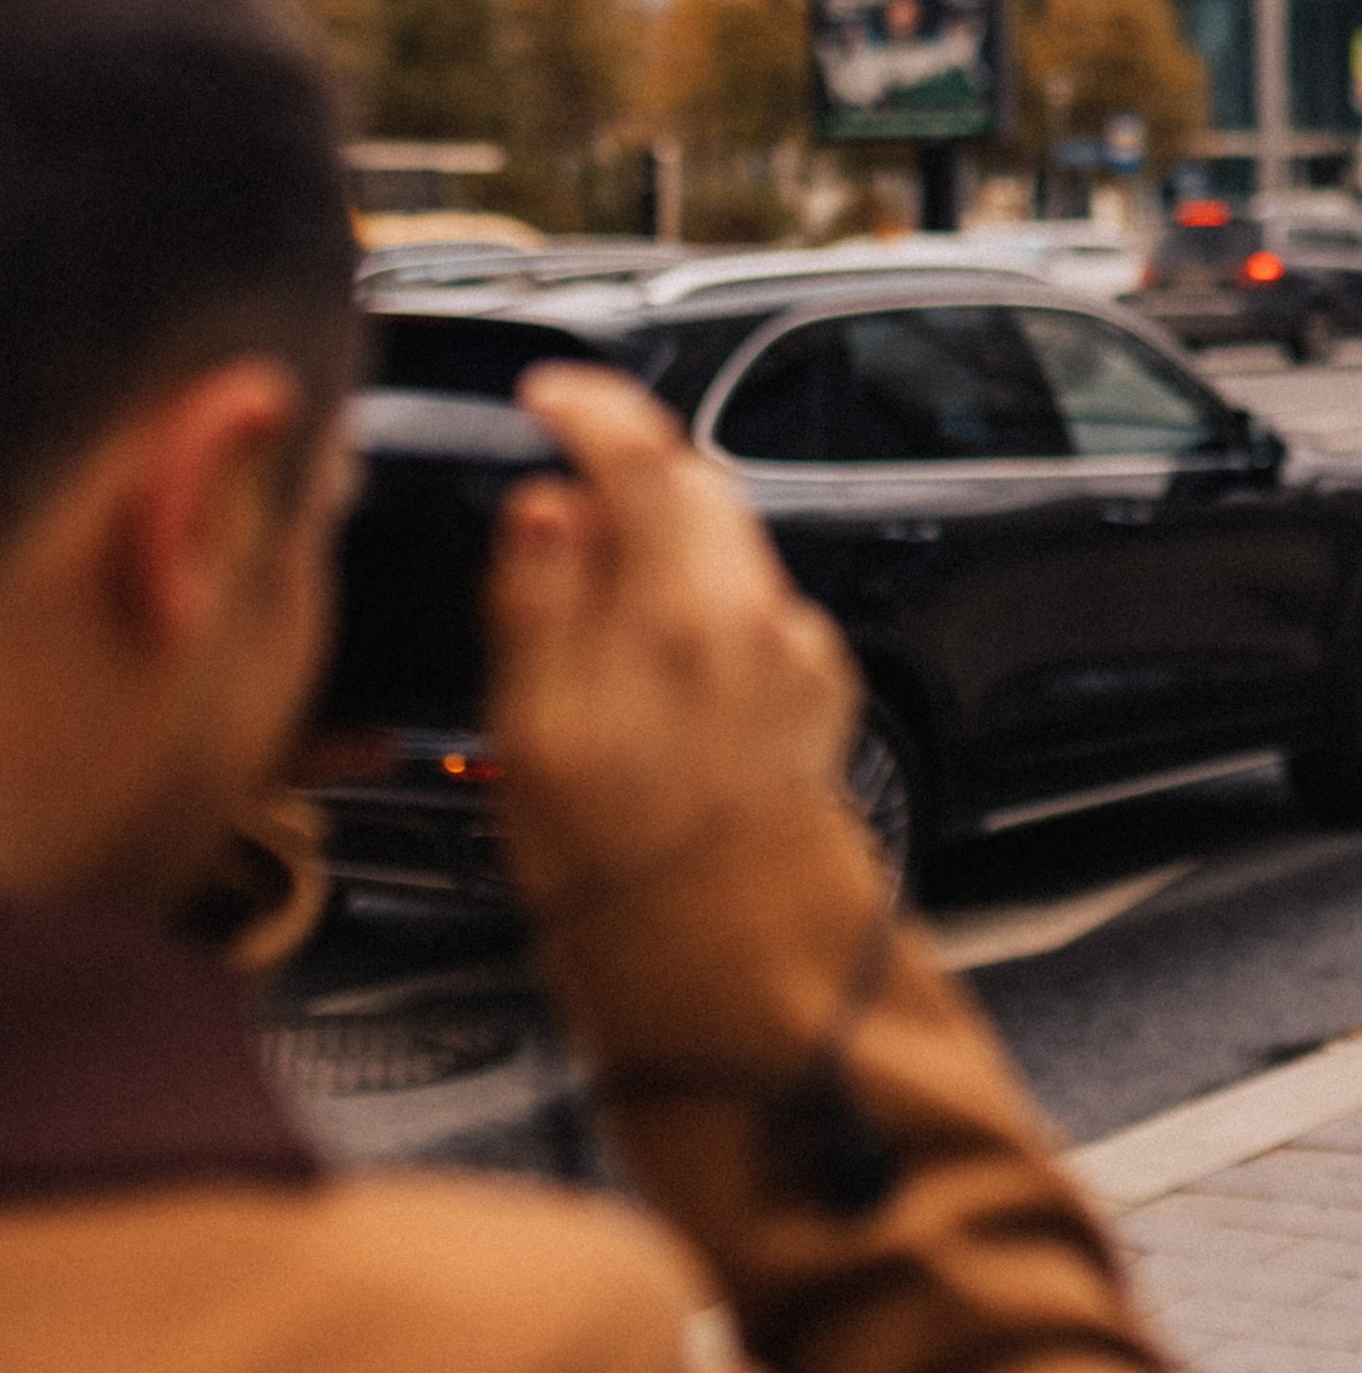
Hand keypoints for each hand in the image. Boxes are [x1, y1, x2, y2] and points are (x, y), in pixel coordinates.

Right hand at [486, 365, 857, 919]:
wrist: (737, 975)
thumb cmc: (621, 879)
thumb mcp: (533, 742)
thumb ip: (539, 604)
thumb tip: (545, 506)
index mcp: (674, 615)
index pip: (641, 455)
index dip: (590, 406)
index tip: (550, 397)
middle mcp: (751, 620)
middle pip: (696, 487)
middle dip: (630, 472)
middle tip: (565, 498)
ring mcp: (794, 654)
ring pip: (728, 545)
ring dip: (669, 541)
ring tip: (601, 611)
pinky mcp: (817, 692)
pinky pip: (757, 610)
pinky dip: (707, 606)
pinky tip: (665, 673)